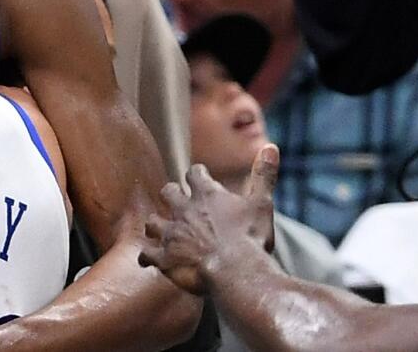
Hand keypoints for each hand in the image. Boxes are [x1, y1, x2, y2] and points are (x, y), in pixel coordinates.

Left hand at [139, 145, 279, 294]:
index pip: (194, 174)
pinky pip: (146, 254)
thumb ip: (264, 175)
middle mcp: (184, 210)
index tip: (199, 175)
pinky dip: (147, 256)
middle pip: (168, 192)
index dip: (197, 174)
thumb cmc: (251, 239)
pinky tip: (148, 259)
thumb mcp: (261, 203)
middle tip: (176, 199)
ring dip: (157, 225)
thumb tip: (270, 145)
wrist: (236, 272)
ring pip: (153, 222)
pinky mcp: (163, 257)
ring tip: (161, 229)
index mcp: (206, 195)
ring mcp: (170, 234)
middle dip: (171, 194)